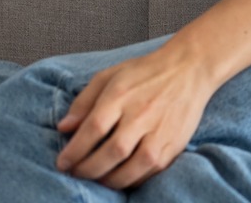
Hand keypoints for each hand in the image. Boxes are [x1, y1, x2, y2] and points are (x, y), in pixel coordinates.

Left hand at [55, 38, 213, 189]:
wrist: (188, 70)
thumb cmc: (144, 72)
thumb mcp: (109, 76)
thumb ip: (84, 101)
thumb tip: (63, 128)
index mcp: (120, 94)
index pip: (93, 128)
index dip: (74, 150)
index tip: (62, 162)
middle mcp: (140, 114)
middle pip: (110, 152)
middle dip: (88, 169)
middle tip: (75, 173)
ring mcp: (158, 133)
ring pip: (130, 169)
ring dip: (108, 180)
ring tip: (95, 178)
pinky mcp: (173, 146)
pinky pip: (148, 173)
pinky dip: (130, 180)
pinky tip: (119, 177)